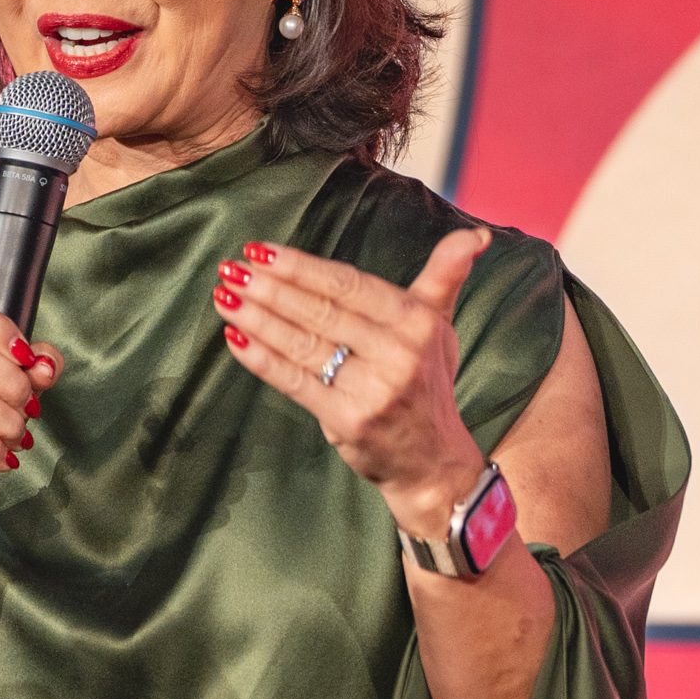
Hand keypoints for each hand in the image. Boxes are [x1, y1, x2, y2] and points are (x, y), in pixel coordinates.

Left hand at [214, 224, 490, 538]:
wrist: (431, 461)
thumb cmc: (426, 383)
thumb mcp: (440, 327)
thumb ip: (445, 277)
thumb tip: (474, 237)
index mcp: (417, 321)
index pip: (347, 284)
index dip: (301, 266)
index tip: (260, 250)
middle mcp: (399, 352)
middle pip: (321, 311)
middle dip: (270, 288)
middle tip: (230, 268)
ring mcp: (374, 388)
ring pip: (304, 344)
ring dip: (258, 318)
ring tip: (225, 296)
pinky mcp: (349, 419)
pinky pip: (296, 381)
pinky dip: (262, 359)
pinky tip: (236, 337)